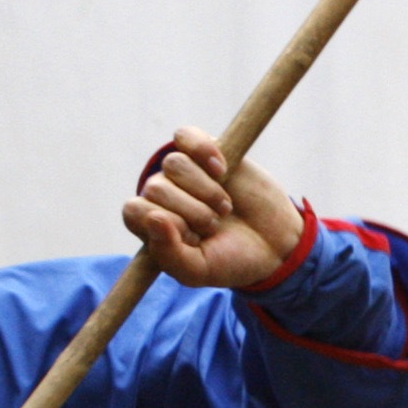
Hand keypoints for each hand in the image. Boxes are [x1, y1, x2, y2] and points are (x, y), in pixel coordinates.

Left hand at [123, 126, 306, 288]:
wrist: (274, 244)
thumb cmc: (230, 260)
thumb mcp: (197, 271)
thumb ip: (168, 253)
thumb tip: (153, 217)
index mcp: (152, 225)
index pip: (134, 210)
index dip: (164, 222)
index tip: (192, 238)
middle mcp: (163, 195)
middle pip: (155, 188)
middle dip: (191, 210)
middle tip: (214, 226)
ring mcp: (184, 172)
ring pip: (173, 164)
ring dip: (205, 189)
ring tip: (224, 207)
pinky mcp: (206, 151)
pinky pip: (186, 136)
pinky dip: (203, 151)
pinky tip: (221, 170)